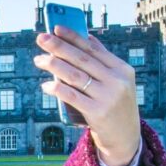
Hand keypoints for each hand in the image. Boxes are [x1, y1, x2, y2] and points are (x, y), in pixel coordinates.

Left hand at [34, 26, 140, 165]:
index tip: (55, 28)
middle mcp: (117, 81)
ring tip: (39, 59)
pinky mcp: (98, 113)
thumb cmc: (116, 106)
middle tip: (41, 39)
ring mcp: (108, 97)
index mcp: (122, 69)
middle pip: (82, 60)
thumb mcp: (117, 81)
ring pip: (75, 76)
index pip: (94, 49)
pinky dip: (57, 89)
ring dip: (54, 65)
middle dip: (59, 47)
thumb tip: (86, 37)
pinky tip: (46, 85)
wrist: (125, 137)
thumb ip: (103, 60)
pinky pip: (72, 97)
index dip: (73, 37)